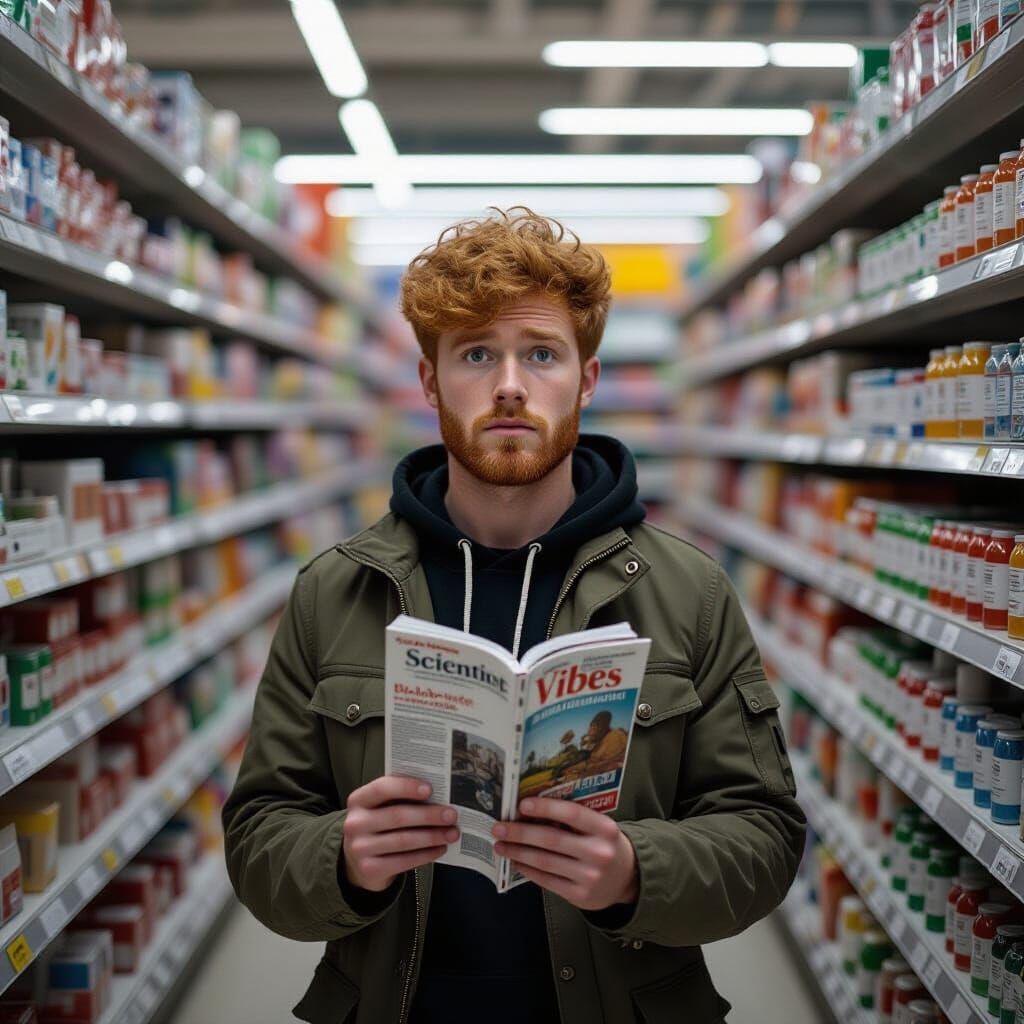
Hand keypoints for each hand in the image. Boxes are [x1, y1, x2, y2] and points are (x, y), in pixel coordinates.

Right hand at [343, 776, 458, 892]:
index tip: (430, 789)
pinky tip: (440, 848)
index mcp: (359, 800)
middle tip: (451, 815)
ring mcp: (360, 848)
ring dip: (432, 836)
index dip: (406, 787)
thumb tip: (438, 794)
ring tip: (452, 833)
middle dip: (428, 815)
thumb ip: (400, 797)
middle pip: (397, 816)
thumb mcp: (381, 807)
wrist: (359, 861)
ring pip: (403, 840)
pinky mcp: (369, 869)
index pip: (382, 788)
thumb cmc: (379, 825)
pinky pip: (403, 861)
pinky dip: (426, 854)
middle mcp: (355, 823)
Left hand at [491, 797, 637, 911]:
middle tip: (498, 828)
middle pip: (552, 839)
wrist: (628, 878)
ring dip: (518, 852)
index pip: (572, 814)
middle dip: (520, 833)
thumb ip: (574, 819)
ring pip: (545, 861)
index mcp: (604, 828)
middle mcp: (598, 852)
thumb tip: (532, 808)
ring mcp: (589, 876)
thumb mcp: (599, 827)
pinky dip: (528, 870)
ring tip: (501, 845)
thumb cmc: (604, 844)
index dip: (546, 808)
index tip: (522, 805)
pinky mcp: (580, 896)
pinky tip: (516, 861)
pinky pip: (547, 880)